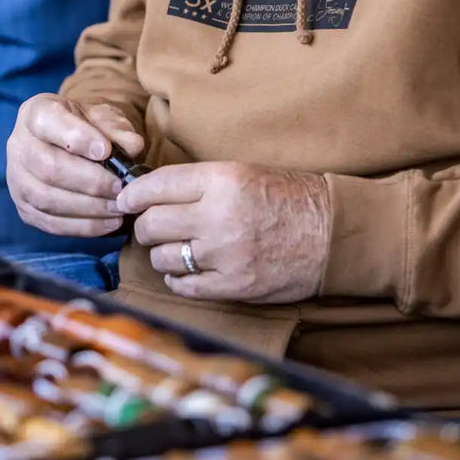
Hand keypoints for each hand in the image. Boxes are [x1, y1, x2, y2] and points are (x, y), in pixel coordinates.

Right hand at [7, 93, 144, 237]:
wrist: (70, 146)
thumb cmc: (88, 128)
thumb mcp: (104, 118)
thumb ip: (118, 128)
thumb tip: (132, 147)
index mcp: (35, 113)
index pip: (48, 122)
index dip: (77, 138)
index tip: (106, 150)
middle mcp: (18, 145)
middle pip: (48, 167)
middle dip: (89, 181)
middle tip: (120, 187)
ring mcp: (17, 180)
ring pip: (47, 199)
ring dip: (88, 207)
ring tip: (118, 206)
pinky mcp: (24, 208)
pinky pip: (50, 223)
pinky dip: (83, 226)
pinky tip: (109, 222)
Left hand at [119, 162, 330, 303]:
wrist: (333, 232)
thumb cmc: (287, 197)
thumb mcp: (242, 172)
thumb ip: (197, 183)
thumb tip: (146, 192)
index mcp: (221, 180)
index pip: (155, 185)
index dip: (132, 195)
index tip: (126, 201)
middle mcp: (219, 216)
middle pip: (150, 224)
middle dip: (144, 226)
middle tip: (151, 227)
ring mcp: (226, 254)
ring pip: (162, 258)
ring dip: (162, 255)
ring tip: (175, 249)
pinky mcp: (234, 286)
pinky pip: (185, 286)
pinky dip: (178, 280)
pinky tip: (185, 271)